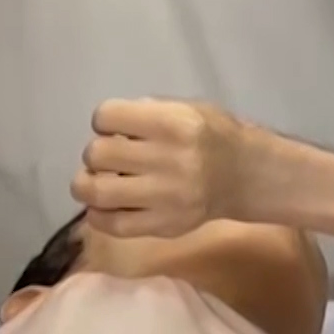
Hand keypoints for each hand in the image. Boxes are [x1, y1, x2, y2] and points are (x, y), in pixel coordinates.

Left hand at [72, 98, 255, 237]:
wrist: (246, 175)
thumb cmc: (211, 135)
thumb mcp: (185, 108)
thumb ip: (145, 113)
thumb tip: (106, 130)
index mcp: (172, 123)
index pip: (106, 116)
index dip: (104, 121)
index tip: (114, 129)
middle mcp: (168, 159)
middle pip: (97, 154)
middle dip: (96, 153)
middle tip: (108, 159)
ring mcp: (166, 197)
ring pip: (97, 191)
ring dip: (87, 184)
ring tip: (97, 182)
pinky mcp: (164, 225)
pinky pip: (113, 224)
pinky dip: (98, 215)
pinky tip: (104, 206)